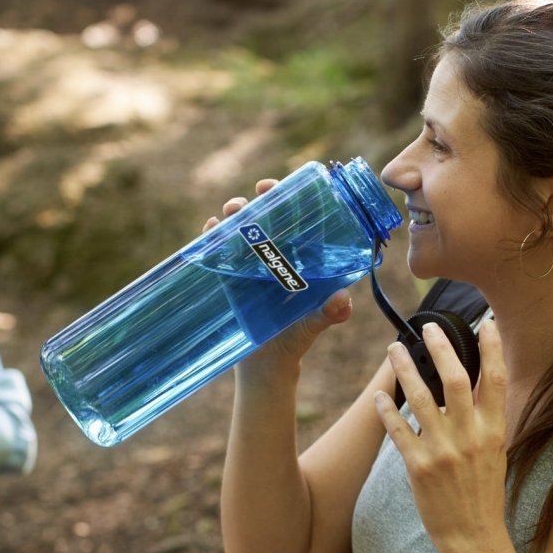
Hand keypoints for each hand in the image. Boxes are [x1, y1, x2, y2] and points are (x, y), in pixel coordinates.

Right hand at [206, 180, 352, 373]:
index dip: (292, 200)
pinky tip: (210, 228)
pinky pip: (220, 252)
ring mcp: (250, 266)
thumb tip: (342, 300)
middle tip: (259, 192)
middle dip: (260, 200)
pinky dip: (213, 238)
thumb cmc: (295, 340)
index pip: (297, 221)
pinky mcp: (230, 278)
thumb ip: (329, 313)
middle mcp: (275, 257)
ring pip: (241, 230)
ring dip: (235, 214)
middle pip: (267, 218)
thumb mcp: (313, 325)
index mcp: (299, 260)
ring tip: (233, 210)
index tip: (288, 188)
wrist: (266, 364)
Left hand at [373, 320, 508, 552]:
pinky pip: (399, 431)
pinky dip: (386, 410)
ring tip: (394, 349)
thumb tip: (474, 385)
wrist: (474, 537)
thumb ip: (485, 419)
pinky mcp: (419, 468)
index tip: (483, 322)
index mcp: (494, 431)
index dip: (491, 349)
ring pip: (421, 399)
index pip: (495, 380)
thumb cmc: (483, 493)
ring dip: (405, 370)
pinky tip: (378, 395)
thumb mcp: (495, 452)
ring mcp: (443, 451)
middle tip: (427, 327)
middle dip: (441, 348)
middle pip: (455, 380)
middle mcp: (470, 437)